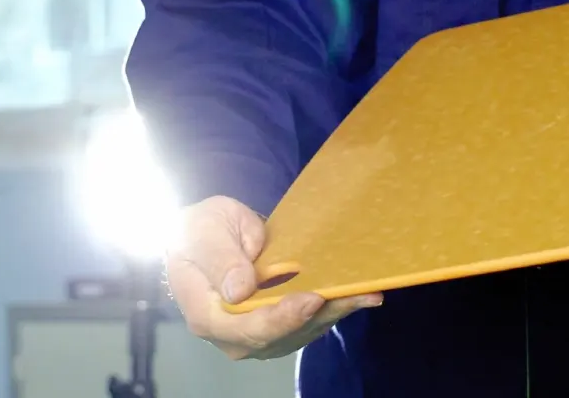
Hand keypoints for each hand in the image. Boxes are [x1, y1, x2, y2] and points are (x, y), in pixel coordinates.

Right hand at [166, 195, 382, 359]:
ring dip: (335, 314)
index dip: (280, 318)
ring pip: (299, 333)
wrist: (201, 239)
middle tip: (356, 294)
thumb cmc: (200, 232)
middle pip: (279, 337)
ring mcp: (255, 335)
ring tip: (368, 294)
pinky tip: (361, 295)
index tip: (310, 299)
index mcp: (207, 314)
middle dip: (319, 316)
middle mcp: (232, 335)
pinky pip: (306, 324)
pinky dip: (334, 310)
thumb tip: (239, 290)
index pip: (246, 328)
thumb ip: (220, 259)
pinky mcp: (276, 327)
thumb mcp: (204, 231)